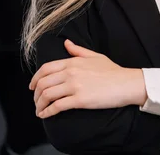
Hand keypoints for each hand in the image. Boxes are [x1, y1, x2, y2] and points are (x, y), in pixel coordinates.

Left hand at [30, 40, 145, 118]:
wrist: (126, 83)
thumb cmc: (113, 71)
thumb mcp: (95, 56)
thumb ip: (78, 50)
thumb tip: (66, 43)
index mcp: (73, 62)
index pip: (45, 69)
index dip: (34, 79)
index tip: (32, 86)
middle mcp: (71, 73)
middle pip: (42, 83)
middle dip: (35, 94)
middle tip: (36, 101)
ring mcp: (74, 86)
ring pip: (46, 95)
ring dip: (39, 104)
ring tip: (40, 110)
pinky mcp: (79, 100)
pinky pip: (56, 107)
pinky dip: (47, 112)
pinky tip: (45, 115)